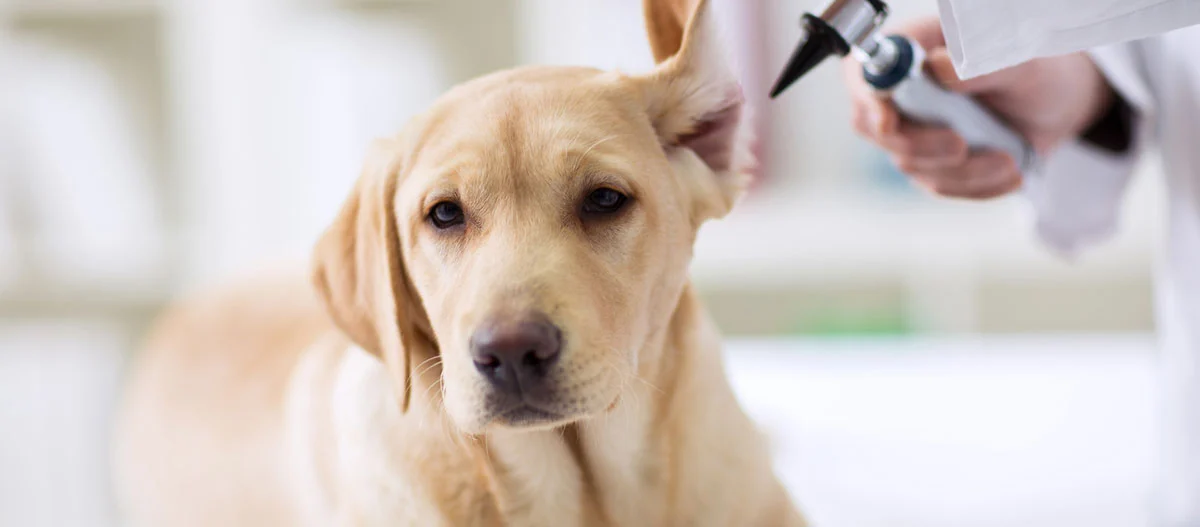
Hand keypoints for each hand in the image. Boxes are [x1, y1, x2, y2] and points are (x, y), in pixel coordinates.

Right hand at [845, 17, 1112, 198]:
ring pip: (913, 164)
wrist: (1056, 104)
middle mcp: (899, 94)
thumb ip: (976, 62)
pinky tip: (1007, 173)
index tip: (889, 122)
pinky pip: (940, 184)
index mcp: (907, 51)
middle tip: (961, 145)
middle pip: (880, 129)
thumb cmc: (1033, 70)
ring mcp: (912, 132)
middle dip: (921, 146)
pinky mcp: (931, 164)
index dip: (871, 101)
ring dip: (963, 170)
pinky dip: (976, 185)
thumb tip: (936, 69)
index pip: (865, 77)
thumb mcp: (1017, 60)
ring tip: (1007, 158)